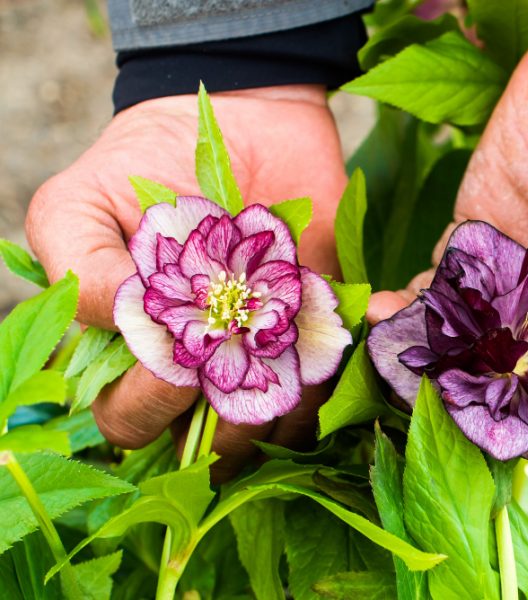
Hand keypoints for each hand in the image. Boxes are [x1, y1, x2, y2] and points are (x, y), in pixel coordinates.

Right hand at [27, 85, 346, 477]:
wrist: (246, 118)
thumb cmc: (150, 159)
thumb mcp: (82, 203)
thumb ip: (80, 271)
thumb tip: (125, 329)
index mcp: (128, 350)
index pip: (128, 419)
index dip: (150, 405)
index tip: (182, 357)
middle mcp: (194, 366)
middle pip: (201, 446)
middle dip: (219, 422)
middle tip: (237, 355)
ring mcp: (258, 356)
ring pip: (267, 430)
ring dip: (278, 405)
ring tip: (282, 347)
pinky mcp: (313, 338)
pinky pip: (323, 392)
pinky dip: (325, 381)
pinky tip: (319, 343)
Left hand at [368, 27, 527, 457]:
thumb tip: (514, 360)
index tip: (507, 433)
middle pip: (524, 387)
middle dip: (477, 401)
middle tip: (427, 405)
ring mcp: (520, 289)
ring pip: (472, 345)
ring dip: (432, 359)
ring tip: (391, 366)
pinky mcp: (478, 252)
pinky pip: (439, 295)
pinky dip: (409, 308)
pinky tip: (380, 313)